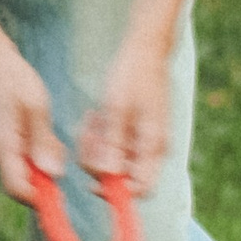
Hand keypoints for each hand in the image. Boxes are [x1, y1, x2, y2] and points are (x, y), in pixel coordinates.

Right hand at [0, 33, 63, 205]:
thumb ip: (43, 142)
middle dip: (46, 172)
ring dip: (41, 157)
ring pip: (23, 168)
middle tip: (56, 141)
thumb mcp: (35, 106)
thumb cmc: (11, 78)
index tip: (62, 195)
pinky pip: (18, 156)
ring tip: (46, 127)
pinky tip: (38, 126)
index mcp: (2, 146)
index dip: (39, 198)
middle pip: (24, 180)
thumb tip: (53, 175)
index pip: (17, 189)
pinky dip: (33, 148)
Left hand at [80, 28, 170, 186]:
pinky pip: (115, 144)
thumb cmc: (134, 74)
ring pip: (116, 160)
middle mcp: (152, 148)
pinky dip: (102, 135)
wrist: (146, 48)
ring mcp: (144, 139)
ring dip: (98, 146)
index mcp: (154, 146)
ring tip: (91, 120)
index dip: (117, 192)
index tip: (92, 180)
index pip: (141, 189)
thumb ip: (113, 144)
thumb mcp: (117, 108)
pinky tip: (96, 116)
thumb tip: (105, 177)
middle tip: (87, 136)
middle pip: (124, 176)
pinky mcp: (136, 130)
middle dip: (100, 162)